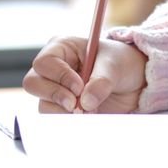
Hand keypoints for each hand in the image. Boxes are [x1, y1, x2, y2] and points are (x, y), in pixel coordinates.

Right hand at [23, 36, 147, 113]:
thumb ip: (102, 80)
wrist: (134, 82)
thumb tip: (86, 102)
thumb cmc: (122, 63)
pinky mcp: (62, 108)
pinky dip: (69, 120)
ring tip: (89, 109)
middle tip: (76, 104)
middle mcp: (53, 68)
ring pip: (43, 104)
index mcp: (62, 47)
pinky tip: (88, 115)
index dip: (59, 76)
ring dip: (64, 111)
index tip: (79, 87)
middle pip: (33, 83)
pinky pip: (54, 118)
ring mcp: (56, 89)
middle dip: (54, 95)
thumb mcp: (116, 65)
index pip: (45, 62)